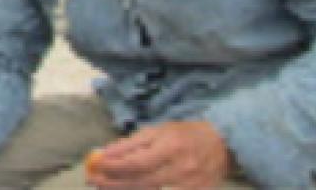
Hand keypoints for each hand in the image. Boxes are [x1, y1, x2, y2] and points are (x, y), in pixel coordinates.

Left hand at [87, 120, 232, 188]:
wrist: (222, 144)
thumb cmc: (184, 134)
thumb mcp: (157, 131)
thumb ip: (131, 143)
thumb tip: (105, 154)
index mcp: (171, 147)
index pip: (137, 162)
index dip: (114, 167)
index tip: (95, 165)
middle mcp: (181, 168)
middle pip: (141, 182)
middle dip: (114, 183)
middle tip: (93, 180)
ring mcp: (189, 185)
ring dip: (124, 189)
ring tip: (106, 186)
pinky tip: (128, 189)